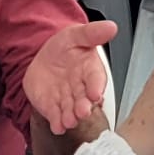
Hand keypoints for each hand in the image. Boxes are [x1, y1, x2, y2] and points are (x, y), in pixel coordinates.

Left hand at [25, 21, 118, 135]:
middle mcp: (81, 88)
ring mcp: (67, 99)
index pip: (96, 78)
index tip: (95, 93)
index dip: (96, 86)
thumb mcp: (75, 34)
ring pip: (71, 110)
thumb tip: (111, 27)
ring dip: (71, 117)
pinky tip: (57, 127)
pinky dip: (57, 123)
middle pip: (85, 99)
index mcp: (90, 70)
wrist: (43, 59)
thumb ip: (92, 33)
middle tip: (83, 111)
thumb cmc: (64, 48)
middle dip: (84, 106)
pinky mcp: (53, 107)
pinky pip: (56, 117)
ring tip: (69, 121)